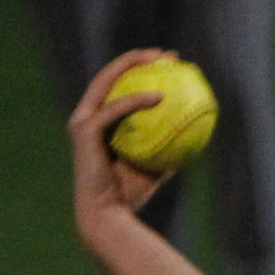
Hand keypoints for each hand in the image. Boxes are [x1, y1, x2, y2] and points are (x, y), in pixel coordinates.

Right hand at [67, 49, 173, 236]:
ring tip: (161, 61)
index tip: (169, 66)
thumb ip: (166, 149)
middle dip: (138, 59)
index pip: (119, 88)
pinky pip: (116, 108)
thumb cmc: (130, 199)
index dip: (141, 72)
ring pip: (108, 81)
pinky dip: (137, 100)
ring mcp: (83, 122)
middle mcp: (86, 117)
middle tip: (167, 56)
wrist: (108, 218)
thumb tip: (192, 135)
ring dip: (134, 66)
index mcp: (99, 123)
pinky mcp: (85, 130)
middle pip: (111, 76)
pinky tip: (160, 96)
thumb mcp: (154, 169)